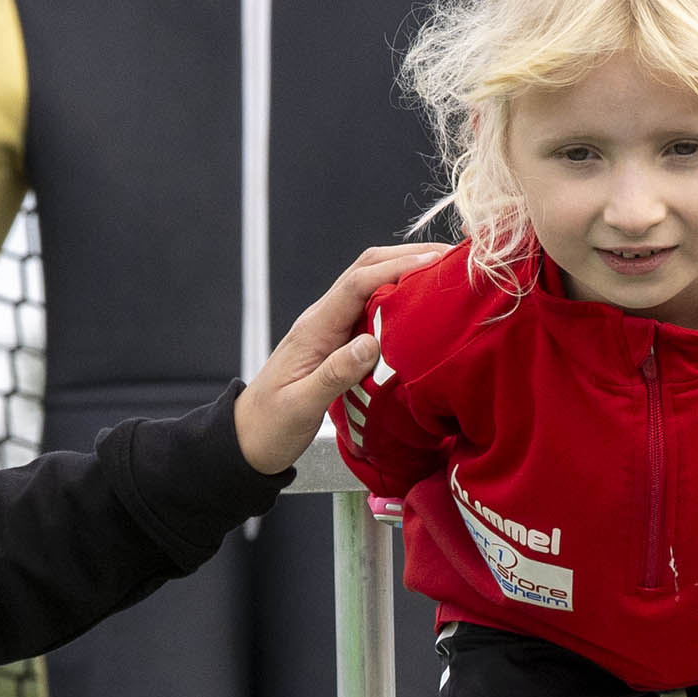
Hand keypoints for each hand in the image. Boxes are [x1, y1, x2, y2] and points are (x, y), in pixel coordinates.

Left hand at [235, 242, 448, 473]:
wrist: (247, 439)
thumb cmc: (270, 425)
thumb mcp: (301, 406)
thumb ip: (334, 374)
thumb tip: (370, 344)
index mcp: (314, 329)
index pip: (357, 284)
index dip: (397, 268)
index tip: (434, 264)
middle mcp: (323, 320)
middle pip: (366, 271)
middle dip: (407, 257)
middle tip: (450, 258)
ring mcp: (331, 329)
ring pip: (370, 286)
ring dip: (404, 273)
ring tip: (444, 274)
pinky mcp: (338, 342)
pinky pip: (371, 309)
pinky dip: (398, 299)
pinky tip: (422, 307)